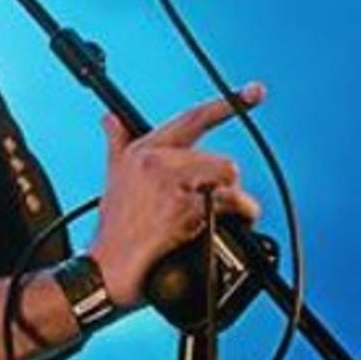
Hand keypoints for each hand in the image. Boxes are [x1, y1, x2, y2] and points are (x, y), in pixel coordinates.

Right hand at [87, 84, 266, 308]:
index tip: (255, 92)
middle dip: (222, 185)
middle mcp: (154, 160)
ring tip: (219, 216)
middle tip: (209, 206)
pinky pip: (230, 202)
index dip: (227, 104)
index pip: (191, 119)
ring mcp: (168, 182)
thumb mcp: (112, 179)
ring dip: (233, 200)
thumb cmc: (112, 230)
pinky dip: (241, 215)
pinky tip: (229, 225)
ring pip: (228, 177)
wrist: (105, 268)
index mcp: (142, 150)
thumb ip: (117, 144)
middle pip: (220, 159)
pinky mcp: (182, 206)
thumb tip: (110, 119)